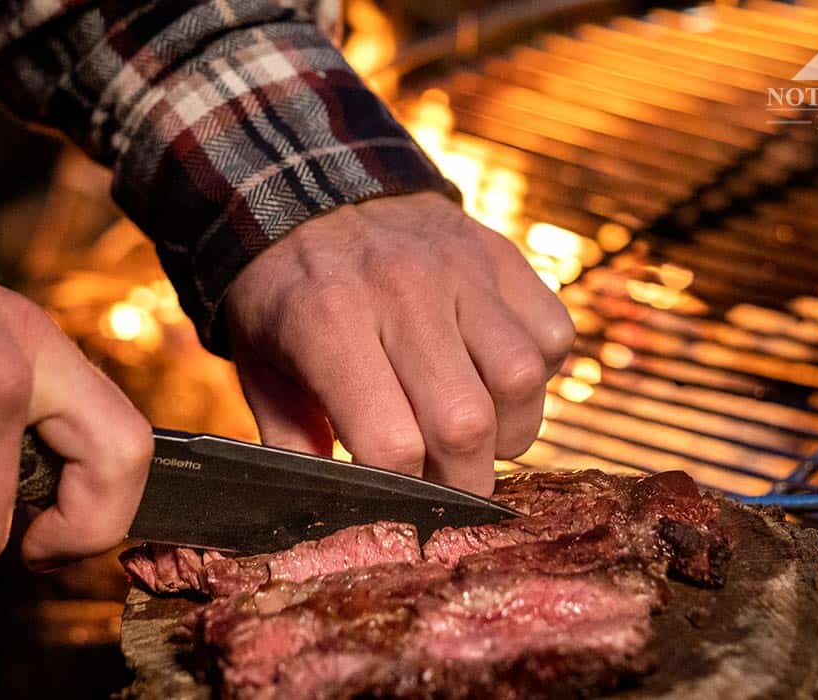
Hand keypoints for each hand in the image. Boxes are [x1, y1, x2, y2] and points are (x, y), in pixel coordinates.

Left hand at [226, 192, 572, 495]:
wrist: (313, 189)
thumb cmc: (286, 298)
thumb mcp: (263, 371)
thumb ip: (292, 449)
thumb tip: (329, 519)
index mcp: (327, 325)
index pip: (392, 443)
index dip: (402, 494)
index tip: (398, 502)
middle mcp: (400, 293)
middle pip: (467, 423)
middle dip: (464, 483)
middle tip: (446, 488)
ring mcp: (458, 270)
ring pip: (522, 379)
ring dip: (510, 430)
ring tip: (478, 434)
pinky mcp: (499, 255)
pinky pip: (554, 333)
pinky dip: (540, 372)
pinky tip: (497, 376)